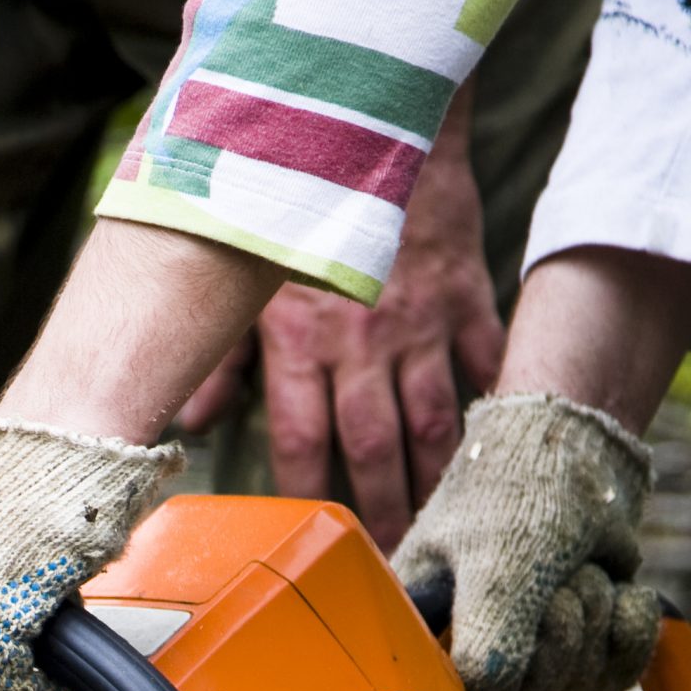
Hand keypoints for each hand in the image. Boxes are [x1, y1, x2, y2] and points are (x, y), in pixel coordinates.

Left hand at [177, 112, 504, 551]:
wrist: (372, 124)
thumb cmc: (295, 208)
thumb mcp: (240, 282)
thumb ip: (215, 359)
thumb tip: (187, 425)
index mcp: (298, 342)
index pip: (299, 439)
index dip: (305, 493)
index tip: (313, 540)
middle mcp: (360, 342)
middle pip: (372, 447)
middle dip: (382, 512)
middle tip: (393, 566)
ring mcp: (419, 322)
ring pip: (433, 420)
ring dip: (438, 482)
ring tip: (445, 532)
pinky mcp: (464, 297)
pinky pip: (487, 363)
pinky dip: (496, 407)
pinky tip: (503, 451)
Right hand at [392, 393, 658, 690]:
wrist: (574, 455)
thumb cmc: (514, 496)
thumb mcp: (500, 564)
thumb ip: (487, 642)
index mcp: (426, 645)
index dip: (506, 670)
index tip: (515, 606)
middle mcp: (470, 668)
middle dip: (562, 625)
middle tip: (552, 570)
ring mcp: (528, 671)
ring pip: (578, 688)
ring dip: (597, 614)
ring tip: (578, 567)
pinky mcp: (580, 663)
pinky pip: (620, 676)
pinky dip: (631, 624)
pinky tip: (619, 587)